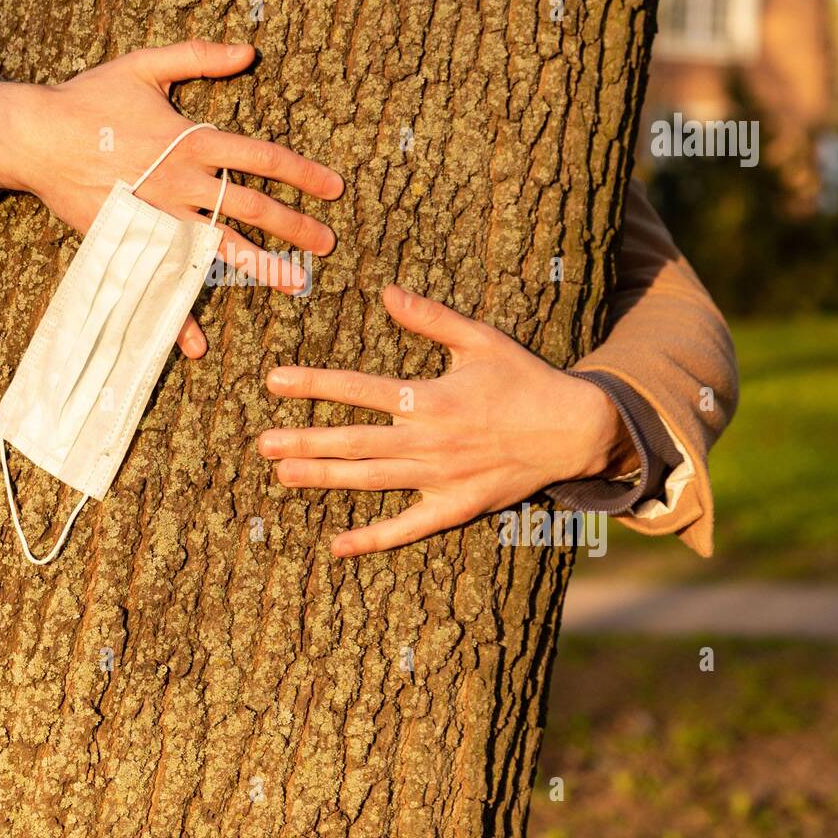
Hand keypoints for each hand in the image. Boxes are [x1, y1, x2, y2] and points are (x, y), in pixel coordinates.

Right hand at [0, 41, 343, 356]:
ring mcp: (156, 217)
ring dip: (258, 268)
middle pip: (249, 208)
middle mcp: (180, 183)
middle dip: (294, 226)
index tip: (333, 188)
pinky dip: (175, 315)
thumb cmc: (88, 98)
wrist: (33, 137)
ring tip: (294, 284)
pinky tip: (197, 344)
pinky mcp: (130, 240)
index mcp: (190, 140)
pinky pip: (159, 280)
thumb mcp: (144, 66)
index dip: (301, 173)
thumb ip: (197, 56)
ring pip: (216, 247)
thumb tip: (248, 49)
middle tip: (328, 243)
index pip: (260, 158)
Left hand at [258, 284, 636, 556]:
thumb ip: (430, 317)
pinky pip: (408, 528)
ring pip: (370, 481)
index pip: (359, 389)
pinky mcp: (456, 507)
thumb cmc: (524, 379)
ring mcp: (441, 478)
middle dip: (305, 440)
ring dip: (324, 478)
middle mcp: (429, 441)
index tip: (274, 380)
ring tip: (283, 476)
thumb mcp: (480, 339)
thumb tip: (387, 291)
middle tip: (262, 443)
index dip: (314, 384)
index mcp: (431, 398)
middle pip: (354, 441)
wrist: (575, 429)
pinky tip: (337, 546)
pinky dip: (373, 540)